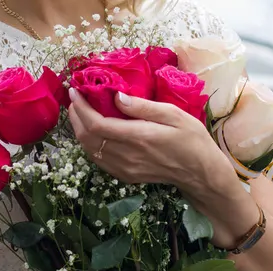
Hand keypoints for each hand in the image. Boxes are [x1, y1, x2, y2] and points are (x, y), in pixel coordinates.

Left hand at [68, 88, 240, 200]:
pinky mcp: (125, 176)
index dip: (81, 109)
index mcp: (138, 137)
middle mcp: (127, 156)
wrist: (198, 172)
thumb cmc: (190, 139)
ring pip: (90, 151)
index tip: (75, 92)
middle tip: (74, 100)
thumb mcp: (173, 115)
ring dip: (80, 131)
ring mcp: (124, 169)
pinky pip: (99, 160)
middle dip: (76, 118)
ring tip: (79, 113)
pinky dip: (90, 145)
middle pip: (88, 138)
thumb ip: (143, 107)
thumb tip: (117, 96)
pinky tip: (92, 132)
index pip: (97, 124)